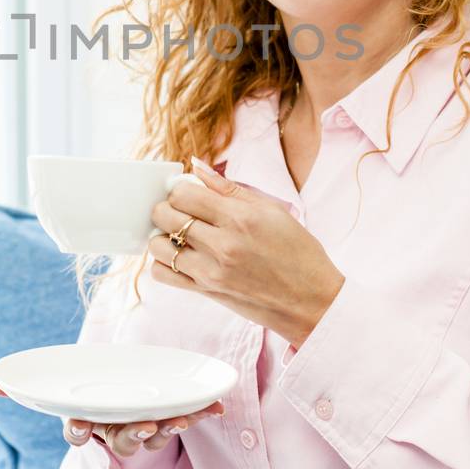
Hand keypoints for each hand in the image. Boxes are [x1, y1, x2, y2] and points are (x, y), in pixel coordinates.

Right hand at [0, 380, 224, 456]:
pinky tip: (218, 406)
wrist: (117, 419)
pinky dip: (201, 413)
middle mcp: (113, 433)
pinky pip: (184, 417)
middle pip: (121, 437)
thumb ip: (24, 389)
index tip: (80, 425)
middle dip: (134, 432)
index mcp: (87, 424)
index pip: (78, 431)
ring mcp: (142, 432)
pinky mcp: (167, 422)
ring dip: (169, 427)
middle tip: (146, 425)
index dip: (80, 430)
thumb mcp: (57, 395)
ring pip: (155, 434)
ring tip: (181, 419)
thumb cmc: (87, 405)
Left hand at [147, 160, 345, 348]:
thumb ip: (229, 189)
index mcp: (240, 218)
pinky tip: (180, 256)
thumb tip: (197, 167)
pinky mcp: (207, 292)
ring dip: (161, 236)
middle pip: (166, 216)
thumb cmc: (298, 252)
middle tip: (178, 210)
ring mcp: (212, 271)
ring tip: (177, 234)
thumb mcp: (272, 210)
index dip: (180, 189)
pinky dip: (163, 263)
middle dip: (166, 208)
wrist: (311, 301)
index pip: (185, 194)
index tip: (187, 192)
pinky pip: (164, 275)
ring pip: (158, 247)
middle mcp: (223, 245)